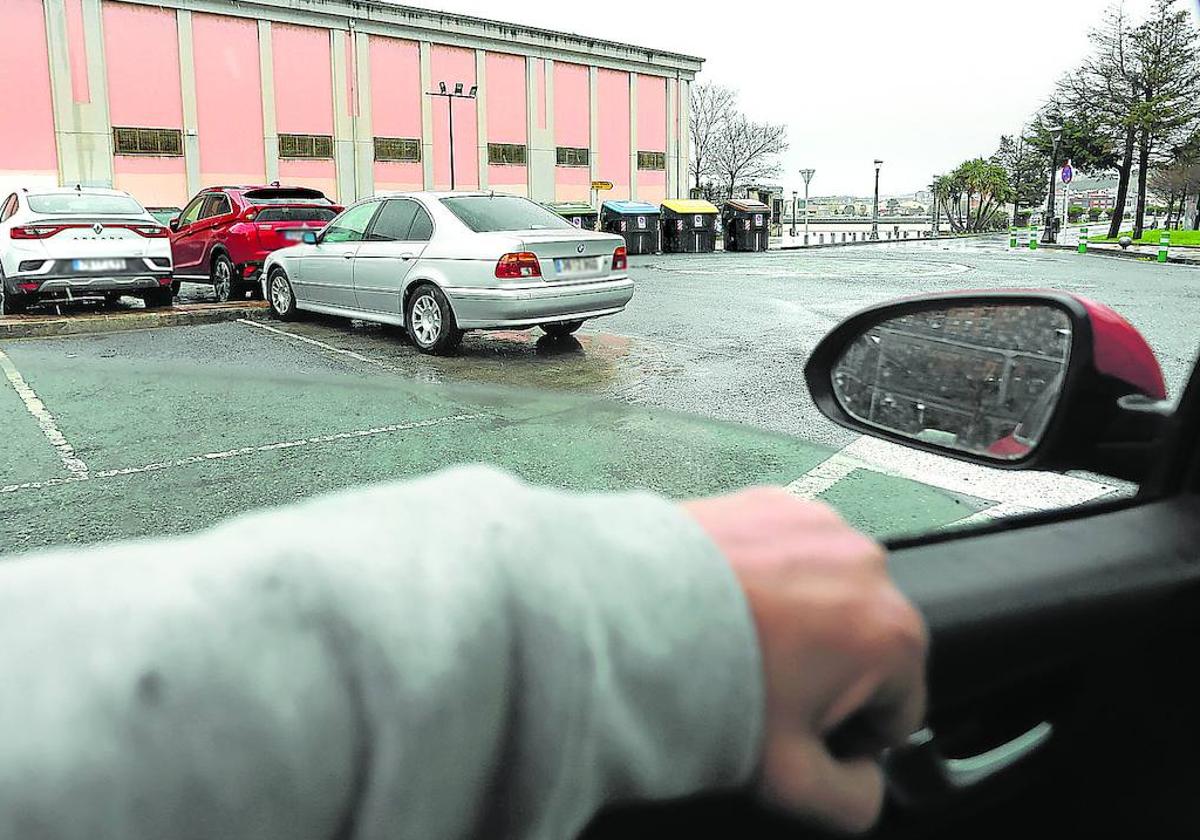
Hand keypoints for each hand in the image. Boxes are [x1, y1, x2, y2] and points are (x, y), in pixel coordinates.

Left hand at [684, 488, 926, 833]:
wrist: (624, 614)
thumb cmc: (701, 682)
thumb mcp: (791, 781)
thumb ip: (853, 800)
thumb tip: (864, 786)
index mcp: (892, 633)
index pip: (900, 709)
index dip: (851, 734)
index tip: (801, 731)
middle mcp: (867, 565)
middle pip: (865, 643)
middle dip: (825, 670)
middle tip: (759, 686)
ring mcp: (818, 524)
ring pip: (828, 593)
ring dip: (798, 618)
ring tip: (736, 643)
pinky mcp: (772, 500)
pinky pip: (787, 551)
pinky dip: (765, 576)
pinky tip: (722, 606)